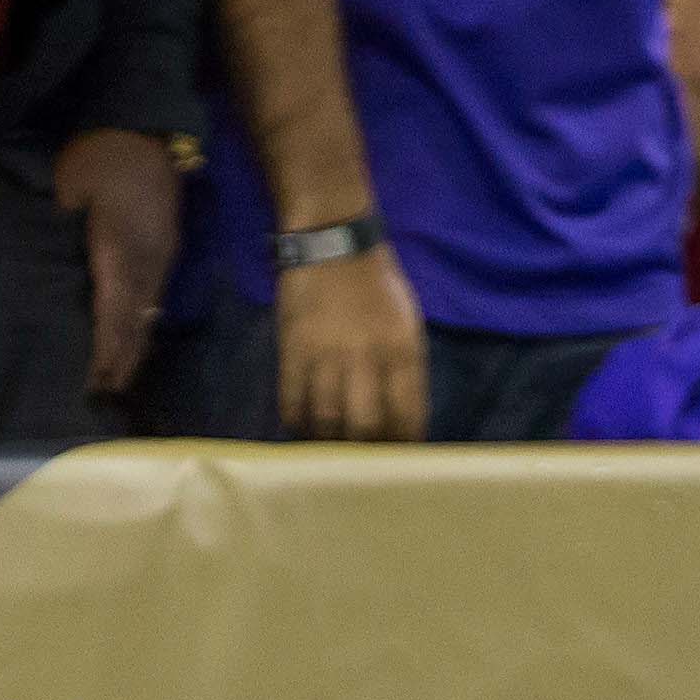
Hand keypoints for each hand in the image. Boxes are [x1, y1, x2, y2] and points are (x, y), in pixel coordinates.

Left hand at [58, 127, 183, 399]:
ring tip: (121, 380)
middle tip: (106, 398)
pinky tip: (135, 335)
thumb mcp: (69, 188)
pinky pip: (155, 294)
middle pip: (136, 322)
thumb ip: (61, 228)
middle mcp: (147, 259)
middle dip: (122, 362)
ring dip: (135, 347)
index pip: (112, 313)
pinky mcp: (168, 245)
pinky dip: (143, 321)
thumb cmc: (101, 153)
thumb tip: (51, 260)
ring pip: (149, 311)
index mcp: (119, 249)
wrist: (146, 125)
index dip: (105, 352)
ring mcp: (162, 253)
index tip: (95, 384)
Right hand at [275, 240, 426, 441]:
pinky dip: (298, 422)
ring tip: (332, 446)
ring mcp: (326, 353)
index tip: (398, 458)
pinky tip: (304, 424)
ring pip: (326, 421)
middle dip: (365, 451)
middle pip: (365, 426)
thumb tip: (404, 420)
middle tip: (363, 458)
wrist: (333, 241)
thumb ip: (406, 371)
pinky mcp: (293, 349)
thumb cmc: (377, 287)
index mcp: (402, 349)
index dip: (403, 446)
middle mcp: (366, 355)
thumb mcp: (408, 324)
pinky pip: (292, 402)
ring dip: (329, 442)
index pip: (408, 416)